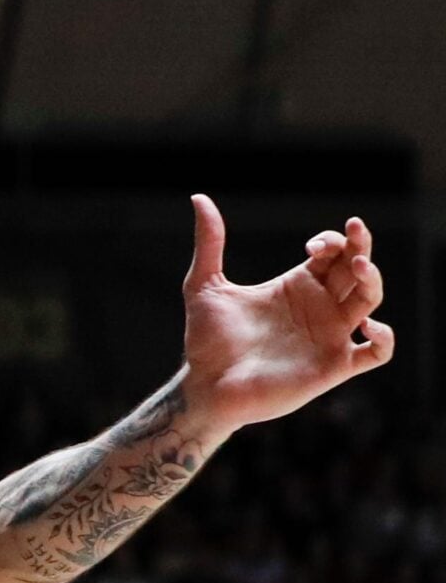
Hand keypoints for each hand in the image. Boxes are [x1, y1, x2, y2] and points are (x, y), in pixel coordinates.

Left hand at [180, 194, 394, 431]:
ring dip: (372, 281)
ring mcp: (329, 336)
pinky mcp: (334, 366)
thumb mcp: (205, 284)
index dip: (332, 241)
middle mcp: (318, 307)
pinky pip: (377, 353)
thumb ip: (210, 243)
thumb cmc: (206, 338)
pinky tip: (367, 325)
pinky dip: (383, 338)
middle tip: (355, 231)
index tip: (312, 246)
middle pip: (356, 270)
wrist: (205, 384)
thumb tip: (199, 198)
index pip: (332, 255)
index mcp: (296, 286)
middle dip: (360, 247)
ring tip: (360, 265)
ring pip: (370, 302)